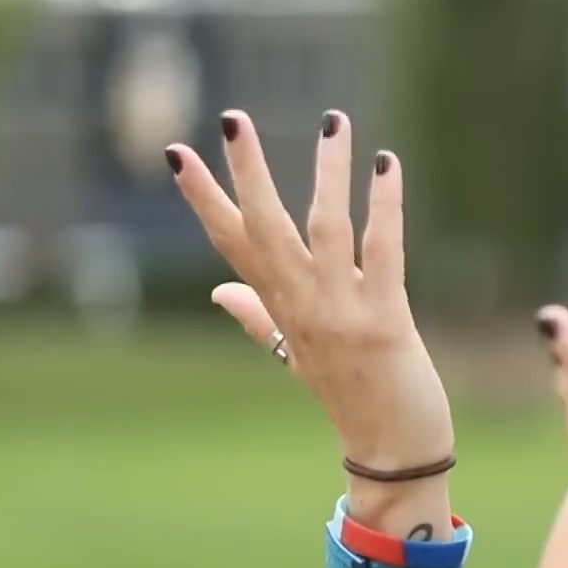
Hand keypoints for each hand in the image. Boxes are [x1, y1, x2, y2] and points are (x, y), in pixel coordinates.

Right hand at [165, 110, 452, 473]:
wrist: (390, 450)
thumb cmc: (350, 396)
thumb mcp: (294, 356)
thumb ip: (257, 316)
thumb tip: (217, 292)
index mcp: (281, 309)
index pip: (233, 244)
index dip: (205, 198)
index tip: (178, 153)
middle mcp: (303, 306)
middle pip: (265, 229)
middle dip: (247, 172)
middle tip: (232, 117)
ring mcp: (341, 312)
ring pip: (325, 228)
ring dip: (329, 172)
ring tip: (335, 121)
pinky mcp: (385, 320)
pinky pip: (382, 252)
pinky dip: (385, 206)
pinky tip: (386, 165)